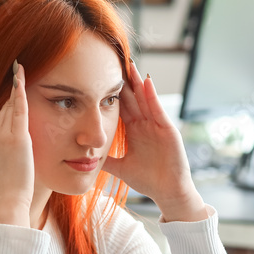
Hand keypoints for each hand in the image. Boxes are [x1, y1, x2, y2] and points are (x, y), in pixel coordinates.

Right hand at [0, 63, 33, 226]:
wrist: (7, 202)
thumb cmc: (8, 193)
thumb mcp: (2, 170)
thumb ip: (5, 155)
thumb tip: (12, 153)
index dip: (2, 100)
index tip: (7, 87)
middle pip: (0, 107)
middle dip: (7, 90)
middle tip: (13, 67)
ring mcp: (1, 136)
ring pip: (8, 105)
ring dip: (15, 86)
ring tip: (19, 66)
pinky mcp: (16, 138)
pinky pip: (18, 108)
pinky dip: (19, 90)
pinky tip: (21, 75)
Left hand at [105, 63, 206, 221]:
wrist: (168, 193)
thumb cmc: (148, 181)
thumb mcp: (121, 168)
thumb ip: (106, 160)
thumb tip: (84, 156)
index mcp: (134, 131)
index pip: (121, 107)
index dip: (111, 92)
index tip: (100, 76)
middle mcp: (145, 125)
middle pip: (132, 98)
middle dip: (124, 81)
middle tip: (113, 60)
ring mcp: (157, 126)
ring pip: (145, 99)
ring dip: (138, 82)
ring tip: (130, 64)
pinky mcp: (168, 130)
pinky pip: (158, 110)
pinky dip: (153, 96)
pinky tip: (146, 82)